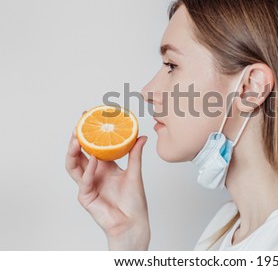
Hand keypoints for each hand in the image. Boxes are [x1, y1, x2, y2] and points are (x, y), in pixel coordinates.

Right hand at [65, 116, 149, 249]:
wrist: (133, 222)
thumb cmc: (134, 201)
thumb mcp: (135, 173)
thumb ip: (135, 155)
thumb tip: (141, 136)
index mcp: (105, 167)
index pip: (93, 147)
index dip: (90, 134)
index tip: (89, 117)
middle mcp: (94, 174)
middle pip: (79, 154)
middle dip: (76, 139)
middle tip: (78, 125)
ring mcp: (88, 185)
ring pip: (73, 166)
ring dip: (74, 152)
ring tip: (77, 138)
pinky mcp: (86, 197)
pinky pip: (84, 182)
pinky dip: (89, 171)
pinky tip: (94, 161)